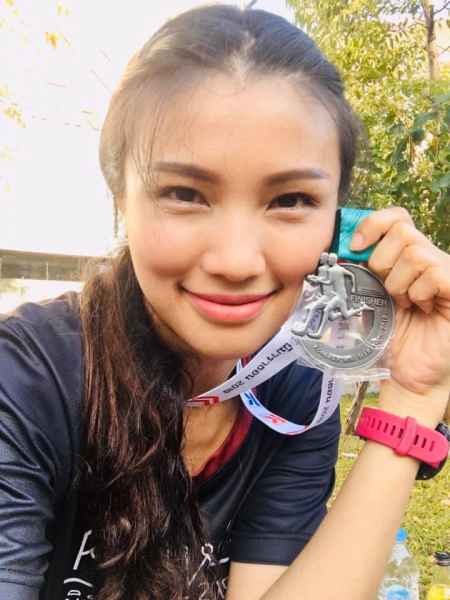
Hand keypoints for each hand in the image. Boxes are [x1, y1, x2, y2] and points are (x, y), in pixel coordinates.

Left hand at [352, 207, 449, 413]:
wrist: (407, 375)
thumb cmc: (386, 339)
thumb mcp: (364, 299)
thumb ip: (357, 272)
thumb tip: (340, 249)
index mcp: (403, 257)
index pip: (395, 217)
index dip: (373, 224)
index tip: (354, 248)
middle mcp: (427, 258)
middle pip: (402, 229)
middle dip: (381, 260)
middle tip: (384, 290)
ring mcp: (444, 272)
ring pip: (414, 252)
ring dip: (398, 283)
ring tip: (403, 304)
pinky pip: (433, 272)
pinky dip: (417, 292)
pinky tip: (420, 308)